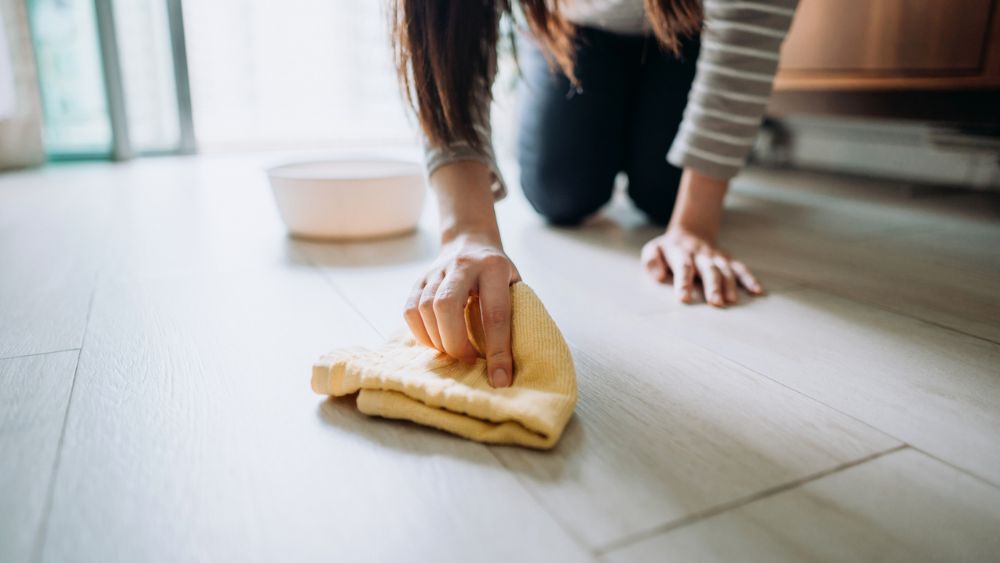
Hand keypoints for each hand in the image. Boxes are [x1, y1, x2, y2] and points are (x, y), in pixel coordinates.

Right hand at [404, 231, 521, 386]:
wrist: (470, 241)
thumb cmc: (498, 274)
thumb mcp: (515, 285)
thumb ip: (514, 315)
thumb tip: (509, 363)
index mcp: (494, 268)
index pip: (495, 314)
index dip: (498, 351)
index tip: (500, 379)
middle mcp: (463, 265)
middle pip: (447, 306)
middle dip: (456, 342)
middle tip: (467, 360)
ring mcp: (437, 270)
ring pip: (425, 308)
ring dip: (438, 339)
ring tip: (452, 351)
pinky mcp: (419, 278)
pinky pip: (410, 310)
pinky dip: (421, 334)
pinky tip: (435, 342)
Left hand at [641, 225, 762, 306]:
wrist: (690, 231)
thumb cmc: (668, 249)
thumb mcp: (653, 250)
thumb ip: (651, 262)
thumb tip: (659, 276)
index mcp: (681, 253)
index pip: (683, 268)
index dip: (684, 283)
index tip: (684, 299)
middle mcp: (701, 255)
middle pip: (709, 270)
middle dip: (713, 286)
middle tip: (715, 302)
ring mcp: (716, 257)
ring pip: (726, 270)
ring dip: (730, 285)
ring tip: (731, 301)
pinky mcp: (727, 260)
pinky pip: (740, 268)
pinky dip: (750, 279)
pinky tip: (757, 291)